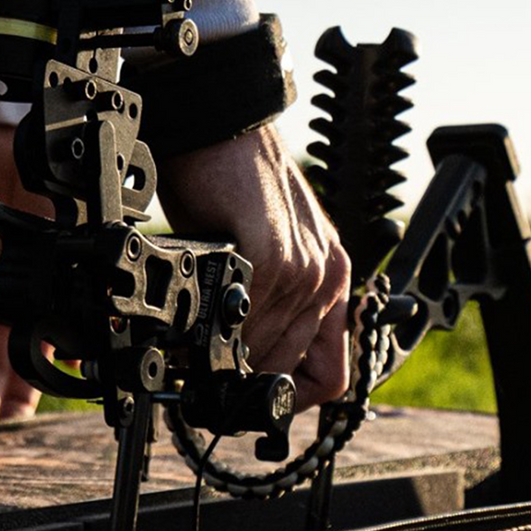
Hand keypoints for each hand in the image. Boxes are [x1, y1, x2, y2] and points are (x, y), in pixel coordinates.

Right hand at [158, 123, 351, 411]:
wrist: (220, 129)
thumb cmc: (231, 186)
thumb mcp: (263, 252)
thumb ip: (267, 303)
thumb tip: (238, 359)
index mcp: (330, 279)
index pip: (332, 374)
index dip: (292, 399)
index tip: (255, 401)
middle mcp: (326, 277)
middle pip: (292, 370)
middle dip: (246, 382)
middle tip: (209, 380)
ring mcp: (304, 268)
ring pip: (268, 354)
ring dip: (228, 361)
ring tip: (198, 353)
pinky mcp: (273, 256)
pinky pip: (248, 323)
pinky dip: (219, 337)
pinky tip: (200, 328)